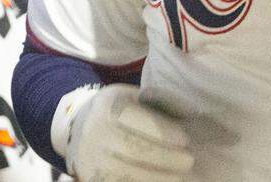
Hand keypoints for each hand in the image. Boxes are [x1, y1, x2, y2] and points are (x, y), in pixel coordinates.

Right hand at [61, 84, 194, 180]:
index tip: (185, 139)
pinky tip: (161, 181)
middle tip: (189, 160)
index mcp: (108, 105)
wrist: (81, 128)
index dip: (162, 130)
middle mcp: (93, 131)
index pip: (138, 119)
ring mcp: (88, 157)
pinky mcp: (89, 177)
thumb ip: (164, 100)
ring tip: (179, 177)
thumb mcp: (139, 96)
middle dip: (164, 156)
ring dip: (156, 176)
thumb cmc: (123, 110)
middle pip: (132, 147)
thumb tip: (190, 111)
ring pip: (124, 171)